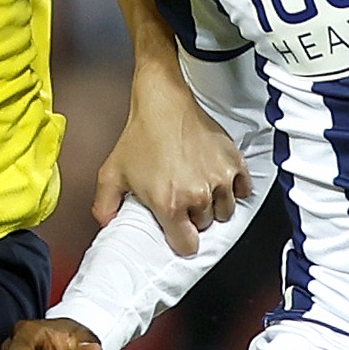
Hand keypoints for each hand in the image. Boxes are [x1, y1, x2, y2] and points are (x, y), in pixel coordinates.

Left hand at [97, 62, 247, 254]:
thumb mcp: (112, 173)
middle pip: (205, 226)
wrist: (163, 104)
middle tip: (183, 200)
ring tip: (200, 190)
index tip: (179, 233)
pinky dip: (234, 189)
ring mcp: (219, 179)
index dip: (182, 241)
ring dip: (215, 205)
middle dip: (194, 217)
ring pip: (225, 211)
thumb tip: (108, 223)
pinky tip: (219, 181)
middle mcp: (197, 195)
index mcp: (169, 203)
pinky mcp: (234, 163)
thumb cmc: (141, 136)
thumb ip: (105, 205)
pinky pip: (243, 190)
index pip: (187, 245)